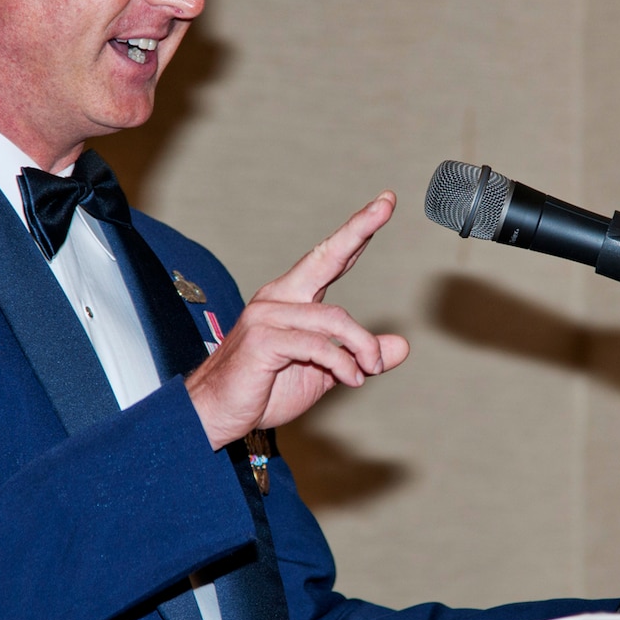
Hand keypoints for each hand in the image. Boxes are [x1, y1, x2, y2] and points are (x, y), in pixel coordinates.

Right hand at [184, 192, 410, 450]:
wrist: (218, 415)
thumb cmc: (265, 390)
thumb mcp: (326, 372)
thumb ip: (359, 354)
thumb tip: (401, 347)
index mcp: (290, 298)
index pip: (329, 257)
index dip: (357, 231)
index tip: (384, 203)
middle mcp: (277, 298)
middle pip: (325, 257)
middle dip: (358, 229)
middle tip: (386, 204)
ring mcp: (267, 316)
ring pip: (335, 319)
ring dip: (362, 348)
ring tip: (370, 370)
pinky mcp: (263, 339)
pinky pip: (318, 345)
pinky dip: (342, 363)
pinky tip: (351, 380)